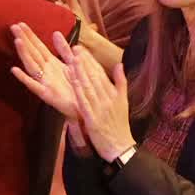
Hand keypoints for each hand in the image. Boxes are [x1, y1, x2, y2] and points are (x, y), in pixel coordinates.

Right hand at [10, 23, 77, 119]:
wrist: (84, 107)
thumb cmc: (77, 87)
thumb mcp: (72, 64)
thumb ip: (64, 50)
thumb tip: (56, 33)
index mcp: (52, 64)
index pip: (38, 46)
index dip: (30, 35)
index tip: (21, 24)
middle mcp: (45, 72)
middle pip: (33, 53)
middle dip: (24, 39)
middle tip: (13, 26)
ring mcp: (44, 82)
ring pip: (31, 65)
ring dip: (24, 54)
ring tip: (17, 41)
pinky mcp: (46, 95)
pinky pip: (33, 85)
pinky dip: (24, 78)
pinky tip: (15, 70)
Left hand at [63, 44, 134, 163]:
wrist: (120, 146)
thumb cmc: (119, 124)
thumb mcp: (123, 101)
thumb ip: (121, 82)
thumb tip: (119, 64)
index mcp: (113, 93)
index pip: (101, 73)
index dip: (90, 60)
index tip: (82, 48)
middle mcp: (107, 98)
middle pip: (94, 77)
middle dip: (83, 61)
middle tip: (74, 47)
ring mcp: (100, 108)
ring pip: (88, 86)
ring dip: (79, 71)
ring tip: (71, 58)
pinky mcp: (93, 118)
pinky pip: (84, 101)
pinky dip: (78, 89)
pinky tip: (71, 80)